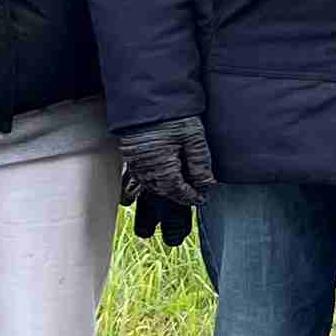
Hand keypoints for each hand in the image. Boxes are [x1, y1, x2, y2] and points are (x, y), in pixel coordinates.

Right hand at [117, 116, 212, 246]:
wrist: (146, 97)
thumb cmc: (172, 115)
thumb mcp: (194, 137)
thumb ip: (200, 164)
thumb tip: (207, 186)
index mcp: (164, 170)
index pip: (181, 193)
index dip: (193, 198)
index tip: (203, 201)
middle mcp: (147, 173)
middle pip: (159, 201)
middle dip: (167, 220)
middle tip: (174, 239)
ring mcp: (135, 165)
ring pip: (142, 196)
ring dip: (147, 212)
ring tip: (149, 231)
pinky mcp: (129, 157)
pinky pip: (129, 183)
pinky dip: (132, 194)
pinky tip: (131, 202)